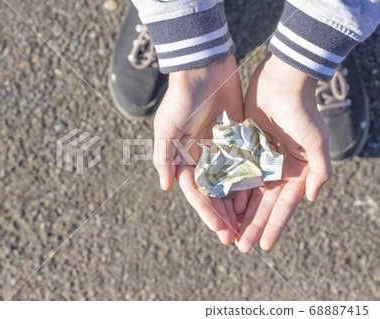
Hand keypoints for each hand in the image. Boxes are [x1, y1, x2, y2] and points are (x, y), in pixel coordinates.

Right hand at [153, 54, 245, 244]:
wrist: (205, 68)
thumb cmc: (181, 98)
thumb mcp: (166, 128)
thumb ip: (164, 157)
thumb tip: (166, 188)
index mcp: (184, 158)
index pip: (196, 192)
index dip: (206, 212)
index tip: (218, 229)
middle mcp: (202, 158)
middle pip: (213, 193)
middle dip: (222, 215)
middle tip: (234, 237)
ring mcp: (221, 150)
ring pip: (230, 184)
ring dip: (236, 205)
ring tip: (246, 224)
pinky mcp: (237, 139)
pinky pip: (244, 165)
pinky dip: (249, 182)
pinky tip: (257, 198)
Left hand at [236, 53, 331, 251]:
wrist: (281, 80)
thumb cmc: (300, 109)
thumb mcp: (315, 140)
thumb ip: (319, 170)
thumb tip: (312, 198)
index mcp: (295, 171)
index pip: (282, 205)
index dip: (273, 226)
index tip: (265, 246)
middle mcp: (277, 169)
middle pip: (262, 204)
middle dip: (253, 225)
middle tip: (242, 246)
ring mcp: (259, 159)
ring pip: (247, 192)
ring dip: (240, 212)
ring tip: (230, 232)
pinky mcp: (244, 147)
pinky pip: (235, 173)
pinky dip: (230, 190)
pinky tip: (222, 205)